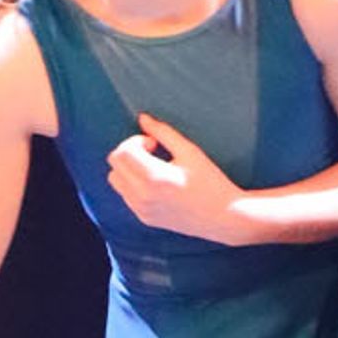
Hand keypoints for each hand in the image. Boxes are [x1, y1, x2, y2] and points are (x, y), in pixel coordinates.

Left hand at [106, 112, 243, 243]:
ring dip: (129, 168)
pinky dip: (133, 183)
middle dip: (129, 151)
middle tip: (153, 152)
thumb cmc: (210, 181)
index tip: (155, 143)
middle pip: (114, 164)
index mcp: (153, 179)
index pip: (122, 152)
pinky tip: (157, 183)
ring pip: (116, 180)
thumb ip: (163, 132)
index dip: (136, 140)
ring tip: (153, 167)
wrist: (223, 216)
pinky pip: (126, 195)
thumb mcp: (189, 151)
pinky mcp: (145, 219)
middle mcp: (143, 197)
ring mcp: (142, 211)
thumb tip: (142, 118)